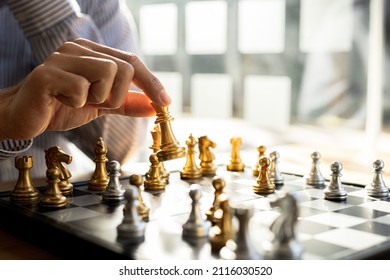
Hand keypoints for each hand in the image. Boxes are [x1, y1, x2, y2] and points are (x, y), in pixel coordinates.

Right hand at [0, 39, 170, 140]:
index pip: (132, 62)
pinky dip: (76, 103)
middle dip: (117, 96)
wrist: (25, 117)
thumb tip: (155, 106)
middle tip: (96, 103)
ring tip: (77, 101)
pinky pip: (81, 89)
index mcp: (93, 53)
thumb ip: (127, 104)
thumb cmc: (62, 107)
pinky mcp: (47, 73)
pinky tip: (61, 101)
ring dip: (98, 98)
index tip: (165, 102)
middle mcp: (79, 49)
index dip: (152, 83)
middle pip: (124, 68)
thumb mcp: (101, 106)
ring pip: (107, 73)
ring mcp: (62, 57)